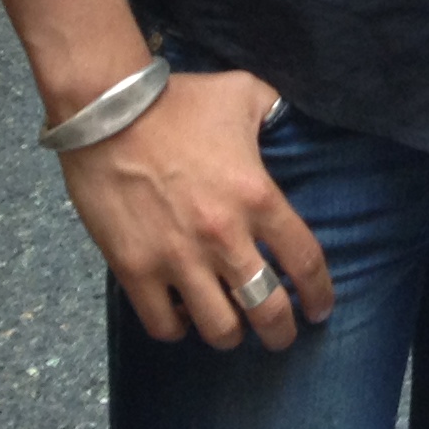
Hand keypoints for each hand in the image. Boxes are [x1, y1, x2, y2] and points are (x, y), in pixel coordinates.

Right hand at [60, 68, 334, 350]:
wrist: (108, 112)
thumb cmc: (180, 102)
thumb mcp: (245, 93)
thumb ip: (275, 112)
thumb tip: (290, 123)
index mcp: (258, 198)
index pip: (305, 262)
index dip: (319, 294)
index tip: (320, 309)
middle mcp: (224, 238)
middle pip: (266, 310)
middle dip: (280, 332)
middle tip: (280, 334)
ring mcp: (178, 259)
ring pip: (218, 328)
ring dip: (230, 334)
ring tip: (231, 326)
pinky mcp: (135, 270)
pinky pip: (164, 324)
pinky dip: (178, 329)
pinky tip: (183, 316)